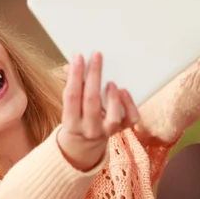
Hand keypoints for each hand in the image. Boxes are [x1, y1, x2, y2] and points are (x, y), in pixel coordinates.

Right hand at [57, 52, 139, 170]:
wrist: (84, 143)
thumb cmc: (77, 115)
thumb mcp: (70, 105)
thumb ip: (72, 85)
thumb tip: (72, 64)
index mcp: (71, 122)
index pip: (72, 96)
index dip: (75, 76)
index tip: (78, 58)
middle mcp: (89, 129)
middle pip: (91, 101)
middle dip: (94, 76)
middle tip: (97, 56)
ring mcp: (106, 131)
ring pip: (113, 117)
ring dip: (113, 97)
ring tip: (111, 82)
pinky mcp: (121, 130)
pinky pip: (129, 119)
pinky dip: (129, 105)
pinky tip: (124, 91)